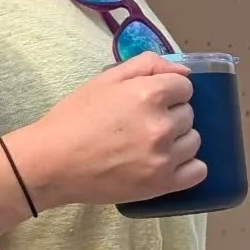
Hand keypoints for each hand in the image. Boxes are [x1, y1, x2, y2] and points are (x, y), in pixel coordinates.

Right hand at [9, 53, 205, 209]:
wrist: (52, 163)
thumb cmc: (74, 118)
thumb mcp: (105, 79)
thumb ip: (147, 65)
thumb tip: (183, 72)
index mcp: (149, 94)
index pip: (185, 87)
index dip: (168, 92)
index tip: (149, 101)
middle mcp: (161, 125)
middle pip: (189, 114)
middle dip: (171, 115)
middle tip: (142, 124)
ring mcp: (163, 157)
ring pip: (193, 141)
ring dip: (178, 140)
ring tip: (151, 145)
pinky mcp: (161, 184)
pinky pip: (197, 171)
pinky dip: (188, 166)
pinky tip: (167, 163)